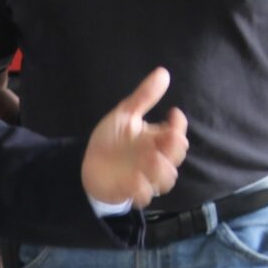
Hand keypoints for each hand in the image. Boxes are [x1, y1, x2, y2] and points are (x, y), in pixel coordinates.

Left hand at [81, 67, 188, 208]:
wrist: (88, 164)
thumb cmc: (110, 139)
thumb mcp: (124, 114)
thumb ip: (144, 96)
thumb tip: (163, 72)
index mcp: (156, 137)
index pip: (178, 132)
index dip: (179, 124)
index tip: (171, 113)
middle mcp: (156, 157)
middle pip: (178, 155)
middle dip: (175, 148)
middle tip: (164, 140)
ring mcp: (146, 176)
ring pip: (168, 178)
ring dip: (162, 170)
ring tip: (150, 161)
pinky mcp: (133, 191)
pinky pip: (145, 194)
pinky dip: (141, 188)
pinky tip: (132, 178)